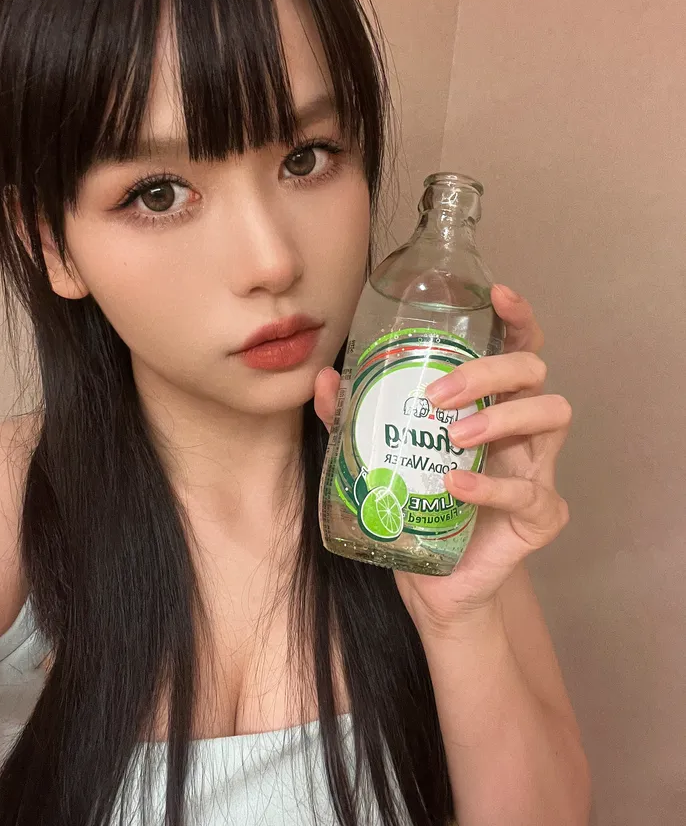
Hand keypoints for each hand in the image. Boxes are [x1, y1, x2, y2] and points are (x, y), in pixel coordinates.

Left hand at [314, 284, 571, 633]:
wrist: (433, 585)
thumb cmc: (416, 508)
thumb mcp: (379, 457)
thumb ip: (353, 418)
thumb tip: (326, 379)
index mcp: (491, 403)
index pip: (516, 346)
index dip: (516, 316)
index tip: (495, 294)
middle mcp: (522, 427)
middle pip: (534, 370)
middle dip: (489, 372)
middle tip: (438, 396)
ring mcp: (539, 469)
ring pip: (552, 414)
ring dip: (502, 417)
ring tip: (454, 436)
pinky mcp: (542, 515)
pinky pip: (530, 492)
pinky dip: (490, 487)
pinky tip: (455, 486)